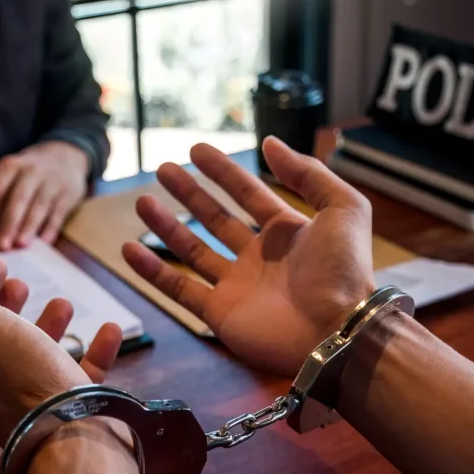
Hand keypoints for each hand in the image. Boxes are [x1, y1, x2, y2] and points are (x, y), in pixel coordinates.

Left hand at [0, 141, 89, 249]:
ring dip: (30, 226)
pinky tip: (46, 242)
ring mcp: (51, 182)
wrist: (65, 155)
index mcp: (9, 167)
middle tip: (2, 246)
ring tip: (22, 245)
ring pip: (39, 205)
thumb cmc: (23, 172)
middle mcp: (30, 172)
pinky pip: (59, 212)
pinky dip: (52, 227)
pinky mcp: (69, 193)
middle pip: (18, 199)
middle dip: (9, 223)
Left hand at [0, 257, 121, 443]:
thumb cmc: (18, 378)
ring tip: (64, 303)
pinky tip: (110, 328)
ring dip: (50, 323)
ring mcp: (31, 399)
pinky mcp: (69, 408)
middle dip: (6, 305)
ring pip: (38, 355)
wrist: (66, 435)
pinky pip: (81, 373)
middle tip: (21, 283)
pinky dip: (96, 347)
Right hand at [122, 137, 375, 375]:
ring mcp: (236, 286)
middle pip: (215, 218)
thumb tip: (270, 142)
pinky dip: (153, 271)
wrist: (337, 331)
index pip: (248, 194)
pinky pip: (179, 289)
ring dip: (167, 226)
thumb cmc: (343, 270)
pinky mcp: (219, 314)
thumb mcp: (342, 207)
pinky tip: (130, 250)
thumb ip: (308, 173)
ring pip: (193, 250)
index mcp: (287, 232)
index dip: (224, 171)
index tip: (196, 150)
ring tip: (143, 202)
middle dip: (190, 193)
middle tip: (163, 170)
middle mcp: (258, 257)